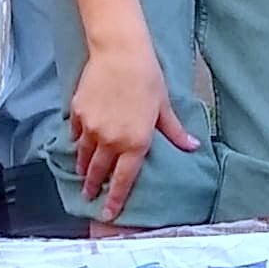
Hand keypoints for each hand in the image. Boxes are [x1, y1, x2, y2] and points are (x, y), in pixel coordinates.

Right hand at [70, 31, 195, 223]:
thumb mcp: (164, 107)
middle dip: (93, 187)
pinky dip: (77, 141)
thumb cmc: (147, 78)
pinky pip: (76, 134)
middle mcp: (111, 140)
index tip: (108, 214)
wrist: (120, 53)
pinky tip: (77, 144)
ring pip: (83, 155)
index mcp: (135, 143)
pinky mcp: (79, 113)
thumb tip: (192, 146)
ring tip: (82, 175)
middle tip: (90, 197)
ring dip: (83, 168)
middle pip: (98, 172)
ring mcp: (92, 128)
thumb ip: (174, 132)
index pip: (123, 180)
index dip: (115, 200)